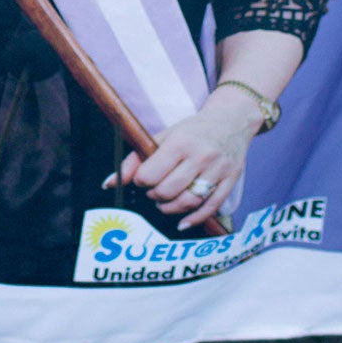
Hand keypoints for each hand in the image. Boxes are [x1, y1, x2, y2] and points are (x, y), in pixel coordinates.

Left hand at [111, 90, 261, 231]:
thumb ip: (135, 159)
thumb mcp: (164, 136)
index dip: (142, 181)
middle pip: (169, 190)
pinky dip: (194, 219)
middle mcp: (201, 155)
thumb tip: (109, 182)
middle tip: (154, 191)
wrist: (232, 120)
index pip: (151, 174)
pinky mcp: (231, 180)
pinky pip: (210, 207)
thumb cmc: (193, 130)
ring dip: (170, 208)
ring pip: (189, 202)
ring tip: (165, 202)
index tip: (144, 178)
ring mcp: (218, 169)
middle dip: (155, 196)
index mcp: (180, 141)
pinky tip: (182, 222)